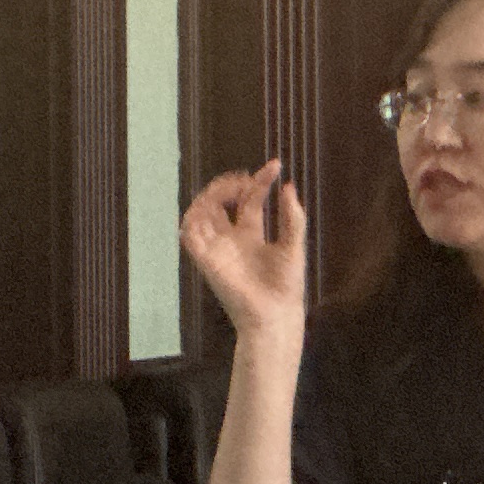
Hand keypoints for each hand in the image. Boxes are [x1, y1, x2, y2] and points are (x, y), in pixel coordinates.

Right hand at [181, 161, 308, 345]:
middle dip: (230, 184)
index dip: (259, 181)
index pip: (249, 199)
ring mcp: (218, 249)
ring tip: (232, 187)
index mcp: (251, 234)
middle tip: (248, 179)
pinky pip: (189, 236)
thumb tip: (288, 186)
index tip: (275, 167)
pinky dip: (193, 218)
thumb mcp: (294, 246)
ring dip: (211, 195)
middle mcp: (231, 239)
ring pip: (201, 213)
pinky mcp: (207, 262)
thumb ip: (292, 218)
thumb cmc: (286, 287)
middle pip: (220, 202)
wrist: (276, 316)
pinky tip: (211, 206)